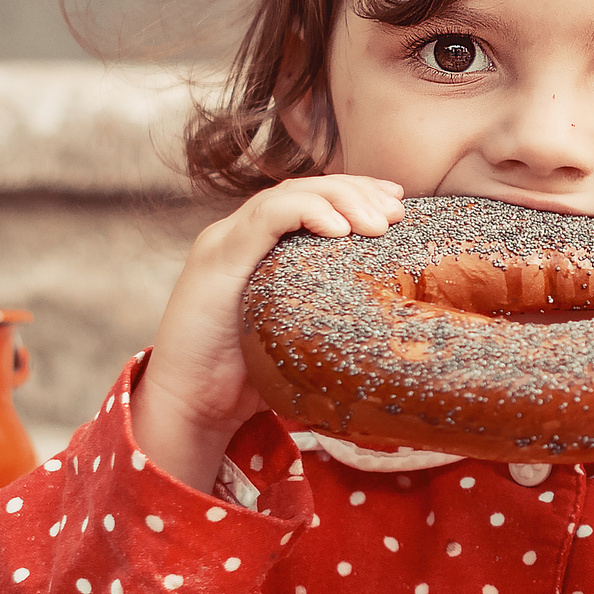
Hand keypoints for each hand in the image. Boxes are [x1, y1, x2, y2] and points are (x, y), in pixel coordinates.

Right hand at [136, 175, 403, 495]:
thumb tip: (400, 317)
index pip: (314, 199)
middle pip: (307, 189)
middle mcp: (243, 235)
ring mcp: (226, 242)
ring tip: (379, 223)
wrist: (193, 405)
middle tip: (397, 211)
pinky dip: (306, 213)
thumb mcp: (306, 330)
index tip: (398, 204)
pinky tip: (340, 230)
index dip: (358, 193)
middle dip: (357, 191)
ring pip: (289, 194)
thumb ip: (335, 308)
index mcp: (264, 247)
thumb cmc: (252, 378)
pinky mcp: (216, 258)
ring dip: (340, 200)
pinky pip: (266, 217)